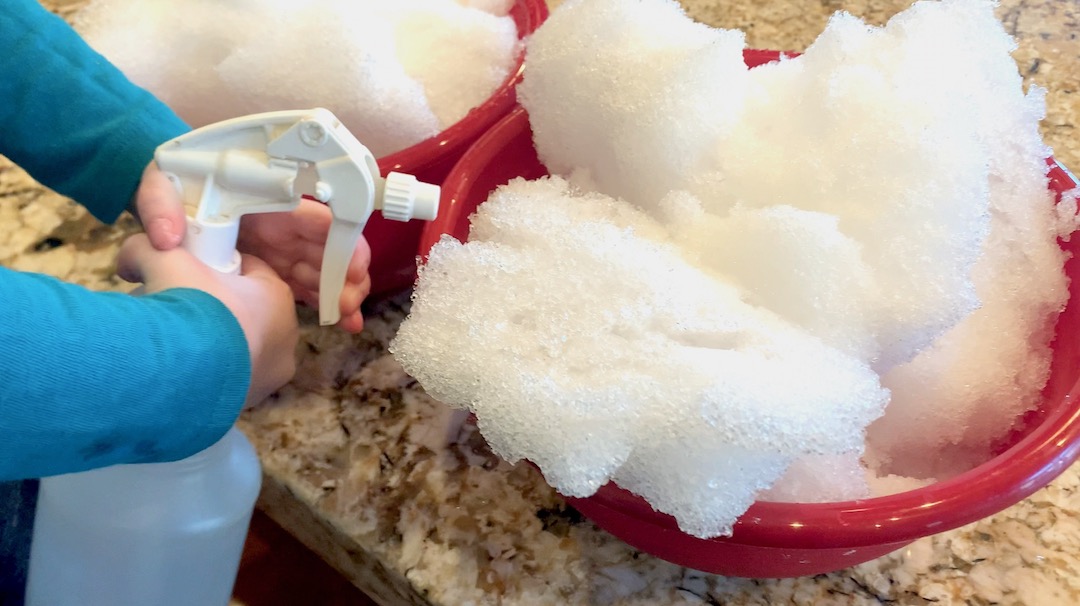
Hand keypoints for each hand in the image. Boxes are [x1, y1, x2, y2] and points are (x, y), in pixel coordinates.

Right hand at [116, 234, 299, 406]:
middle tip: (175, 306)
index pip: (251, 270)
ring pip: (237, 349)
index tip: (191, 268)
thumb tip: (129, 259)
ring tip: (170, 341)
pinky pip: (226, 381)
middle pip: (245, 312)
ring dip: (209, 343)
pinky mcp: (247, 405)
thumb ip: (147, 248)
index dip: (219, 265)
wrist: (182, 374)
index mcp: (278, 298)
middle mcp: (285, 339)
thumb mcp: (164, 260)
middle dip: (212, 307)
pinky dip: (206, 373)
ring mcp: (270, 377)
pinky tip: (178, 369)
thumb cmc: (190, 307)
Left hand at [133, 162, 371, 332]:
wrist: (166, 210)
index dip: (338, 238)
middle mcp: (279, 226)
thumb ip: (159, 202)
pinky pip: (307, 288)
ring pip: (323, 270)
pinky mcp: (272, 273)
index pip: (312, 217)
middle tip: (350, 300)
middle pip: (327, 247)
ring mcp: (279, 250)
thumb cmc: (172, 188)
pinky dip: (327, 304)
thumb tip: (167, 237)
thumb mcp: (161, 184)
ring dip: (342, 293)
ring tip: (348, 320)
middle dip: (347, 272)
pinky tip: (341, 324)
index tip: (353, 263)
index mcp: (264, 202)